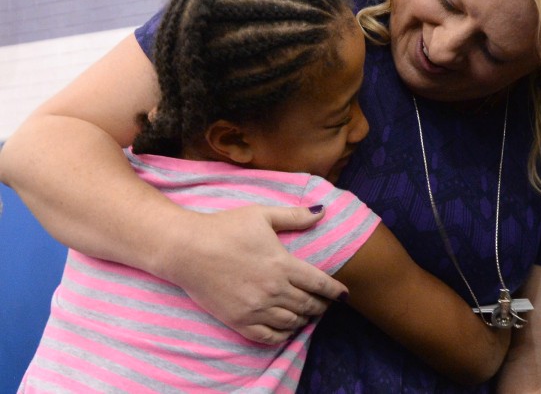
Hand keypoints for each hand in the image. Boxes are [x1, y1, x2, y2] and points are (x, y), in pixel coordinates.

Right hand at [157, 205, 347, 343]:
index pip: (319, 283)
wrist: (187, 248)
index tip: (344, 295)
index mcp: (283, 264)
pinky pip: (269, 336)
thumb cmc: (225, 227)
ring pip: (292, 322)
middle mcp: (273, 290)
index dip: (335, 291)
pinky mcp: (239, 321)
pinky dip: (283, 335)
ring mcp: (256, 308)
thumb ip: (294, 216)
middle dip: (321, 306)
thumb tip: (322, 211)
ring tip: (307, 314)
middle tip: (325, 304)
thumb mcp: (262, 215)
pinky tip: (286, 328)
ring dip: (304, 319)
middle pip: (308, 305)